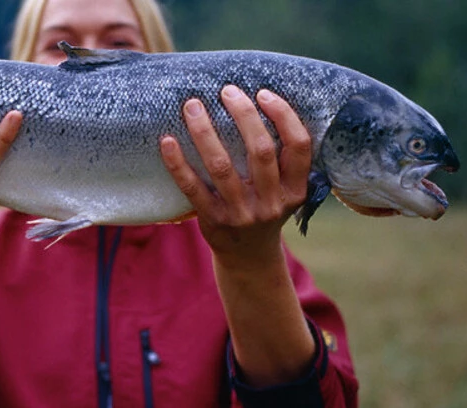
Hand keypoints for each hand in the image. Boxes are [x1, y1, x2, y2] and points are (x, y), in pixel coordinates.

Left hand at [160, 86, 311, 269]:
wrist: (249, 258)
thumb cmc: (264, 209)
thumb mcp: (284, 191)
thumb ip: (280, 159)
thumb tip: (258, 102)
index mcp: (295, 190)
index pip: (299, 146)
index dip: (283, 116)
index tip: (264, 93)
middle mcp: (271, 202)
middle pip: (260, 150)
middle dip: (243, 114)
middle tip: (226, 90)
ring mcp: (241, 214)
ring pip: (222, 166)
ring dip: (205, 132)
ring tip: (193, 106)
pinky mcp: (213, 221)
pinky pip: (192, 188)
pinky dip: (178, 163)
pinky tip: (167, 141)